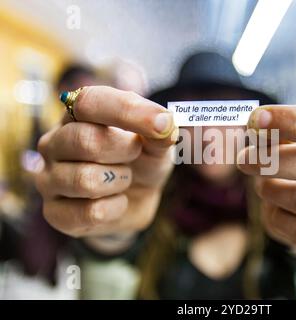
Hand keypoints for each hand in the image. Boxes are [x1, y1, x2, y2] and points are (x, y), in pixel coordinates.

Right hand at [35, 86, 176, 236]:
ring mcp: (49, 179)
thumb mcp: (157, 143)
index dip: (127, 110)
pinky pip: (91, 212)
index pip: (89, 102)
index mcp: (76, 115)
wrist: (137, 200)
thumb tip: (165, 123)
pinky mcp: (55, 213)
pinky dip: (116, 208)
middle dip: (125, 150)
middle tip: (136, 153)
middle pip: (85, 140)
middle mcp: (54, 143)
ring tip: (123, 178)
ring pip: (86, 180)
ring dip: (120, 180)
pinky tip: (116, 202)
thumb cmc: (142, 161)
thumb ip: (160, 132)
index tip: (161, 122)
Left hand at [237, 105, 295, 262]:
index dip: (294, 121)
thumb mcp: (291, 146)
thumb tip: (255, 125)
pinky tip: (274, 211)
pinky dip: (278, 220)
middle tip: (244, 160)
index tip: (256, 120)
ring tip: (262, 187)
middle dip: (274, 161)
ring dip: (273, 192)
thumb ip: (276, 133)